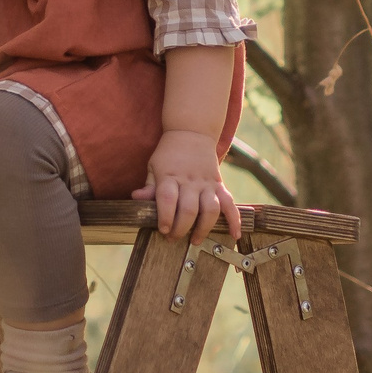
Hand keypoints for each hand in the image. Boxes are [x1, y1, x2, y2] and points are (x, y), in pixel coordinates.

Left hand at [132, 127, 242, 242]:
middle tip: (173, 239)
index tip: (163, 230)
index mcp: (170, 176)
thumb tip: (136, 197)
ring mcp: (207, 184)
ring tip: (195, 240)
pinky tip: (235, 234)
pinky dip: (234, 220)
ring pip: (210, 210)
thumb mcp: (154, 166)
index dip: (165, 217)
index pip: (167, 199)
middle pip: (189, 209)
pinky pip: (230, 204)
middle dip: (181, 229)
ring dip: (203, 228)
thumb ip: (149, 186)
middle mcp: (190, 181)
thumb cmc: (169, 154)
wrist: (192, 132)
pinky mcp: (219, 185)